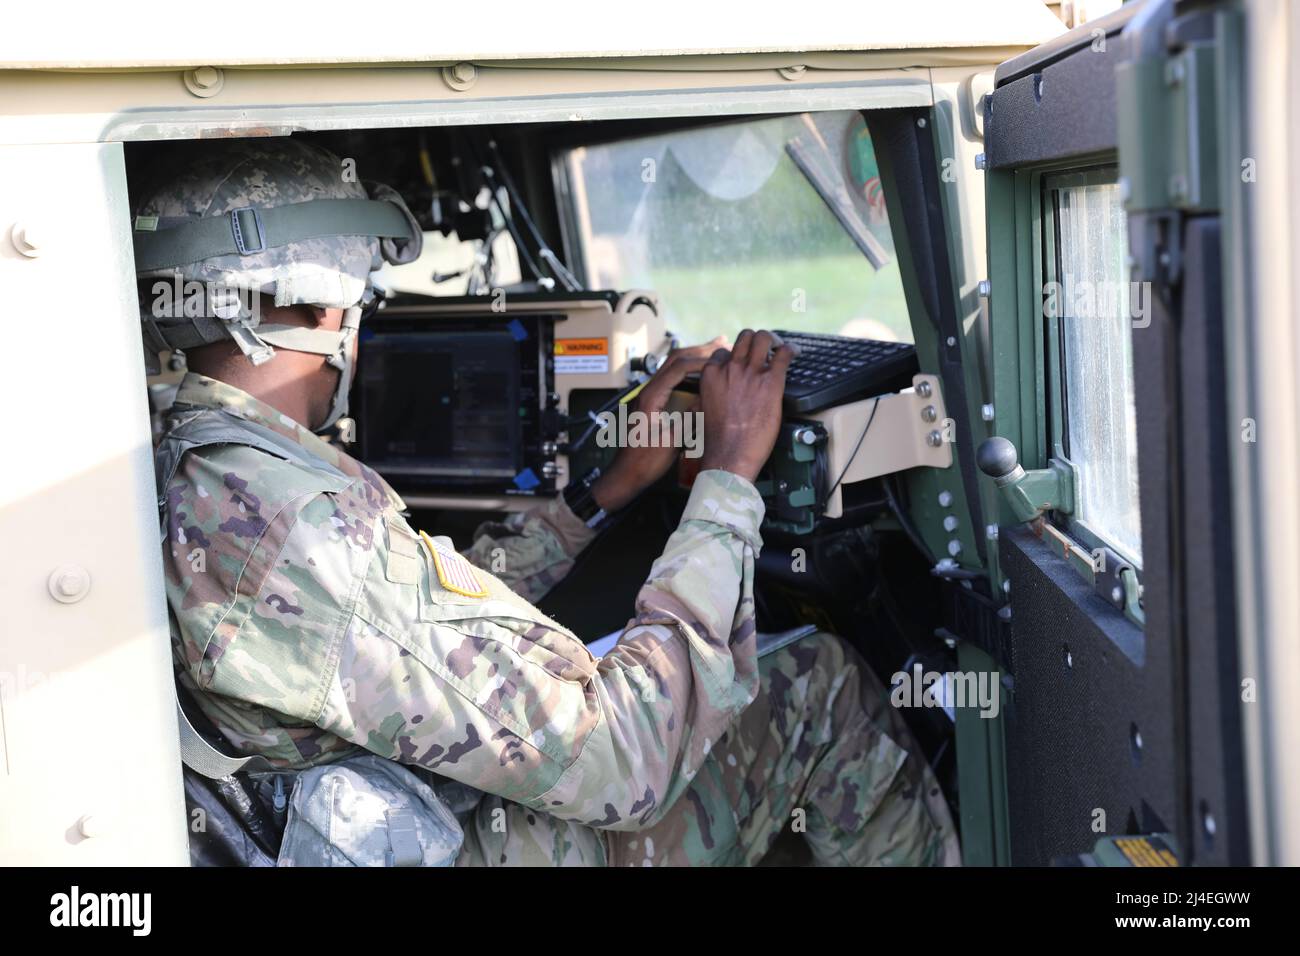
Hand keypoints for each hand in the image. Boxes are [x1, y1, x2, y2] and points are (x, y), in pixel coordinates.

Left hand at [592, 337, 725, 511]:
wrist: (626, 474)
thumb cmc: (645, 462)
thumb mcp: (671, 441)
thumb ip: (689, 418)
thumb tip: (709, 398)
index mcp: (651, 397)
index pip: (679, 368)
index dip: (702, 361)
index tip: (723, 361)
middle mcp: (648, 391)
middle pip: (675, 359)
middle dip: (699, 349)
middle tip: (722, 342)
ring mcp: (650, 395)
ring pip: (673, 366)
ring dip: (694, 357)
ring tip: (716, 352)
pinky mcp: (653, 403)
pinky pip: (672, 378)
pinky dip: (689, 371)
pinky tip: (703, 373)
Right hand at [697, 329, 792, 482]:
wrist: (730, 454)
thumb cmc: (717, 440)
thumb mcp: (703, 409)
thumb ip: (709, 394)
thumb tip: (715, 394)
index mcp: (711, 374)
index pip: (723, 353)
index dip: (736, 356)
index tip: (744, 362)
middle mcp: (730, 368)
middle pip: (744, 337)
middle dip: (755, 341)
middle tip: (765, 349)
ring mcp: (751, 373)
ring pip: (762, 338)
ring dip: (772, 341)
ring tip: (779, 348)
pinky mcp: (771, 382)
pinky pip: (784, 355)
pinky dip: (790, 350)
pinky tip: (793, 353)